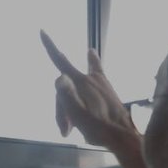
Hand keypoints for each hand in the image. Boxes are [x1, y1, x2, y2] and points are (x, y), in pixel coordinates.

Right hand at [41, 30, 138, 152]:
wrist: (124, 137)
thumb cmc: (100, 129)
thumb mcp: (78, 116)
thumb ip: (67, 96)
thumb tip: (59, 77)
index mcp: (82, 82)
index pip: (61, 61)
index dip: (50, 47)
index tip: (42, 30)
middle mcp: (91, 77)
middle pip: (66, 85)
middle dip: (61, 107)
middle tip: (65, 131)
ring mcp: (100, 81)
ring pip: (76, 87)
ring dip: (70, 105)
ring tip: (71, 126)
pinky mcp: (107, 88)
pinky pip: (94, 73)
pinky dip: (90, 64)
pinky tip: (90, 51)